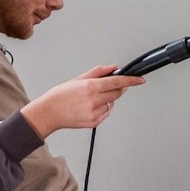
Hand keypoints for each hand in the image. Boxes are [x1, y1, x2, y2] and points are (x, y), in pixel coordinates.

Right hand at [21, 65, 143, 136]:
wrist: (49, 113)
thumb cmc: (61, 95)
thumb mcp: (79, 78)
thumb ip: (99, 72)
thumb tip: (113, 68)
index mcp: (90, 87)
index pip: (117, 82)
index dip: (131, 80)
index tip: (140, 80)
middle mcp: (94, 100)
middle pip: (117, 94)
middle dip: (119, 89)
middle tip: (112, 86)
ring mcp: (94, 113)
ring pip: (111, 104)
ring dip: (107, 100)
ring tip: (90, 99)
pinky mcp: (94, 122)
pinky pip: (105, 114)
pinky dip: (102, 109)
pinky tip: (89, 107)